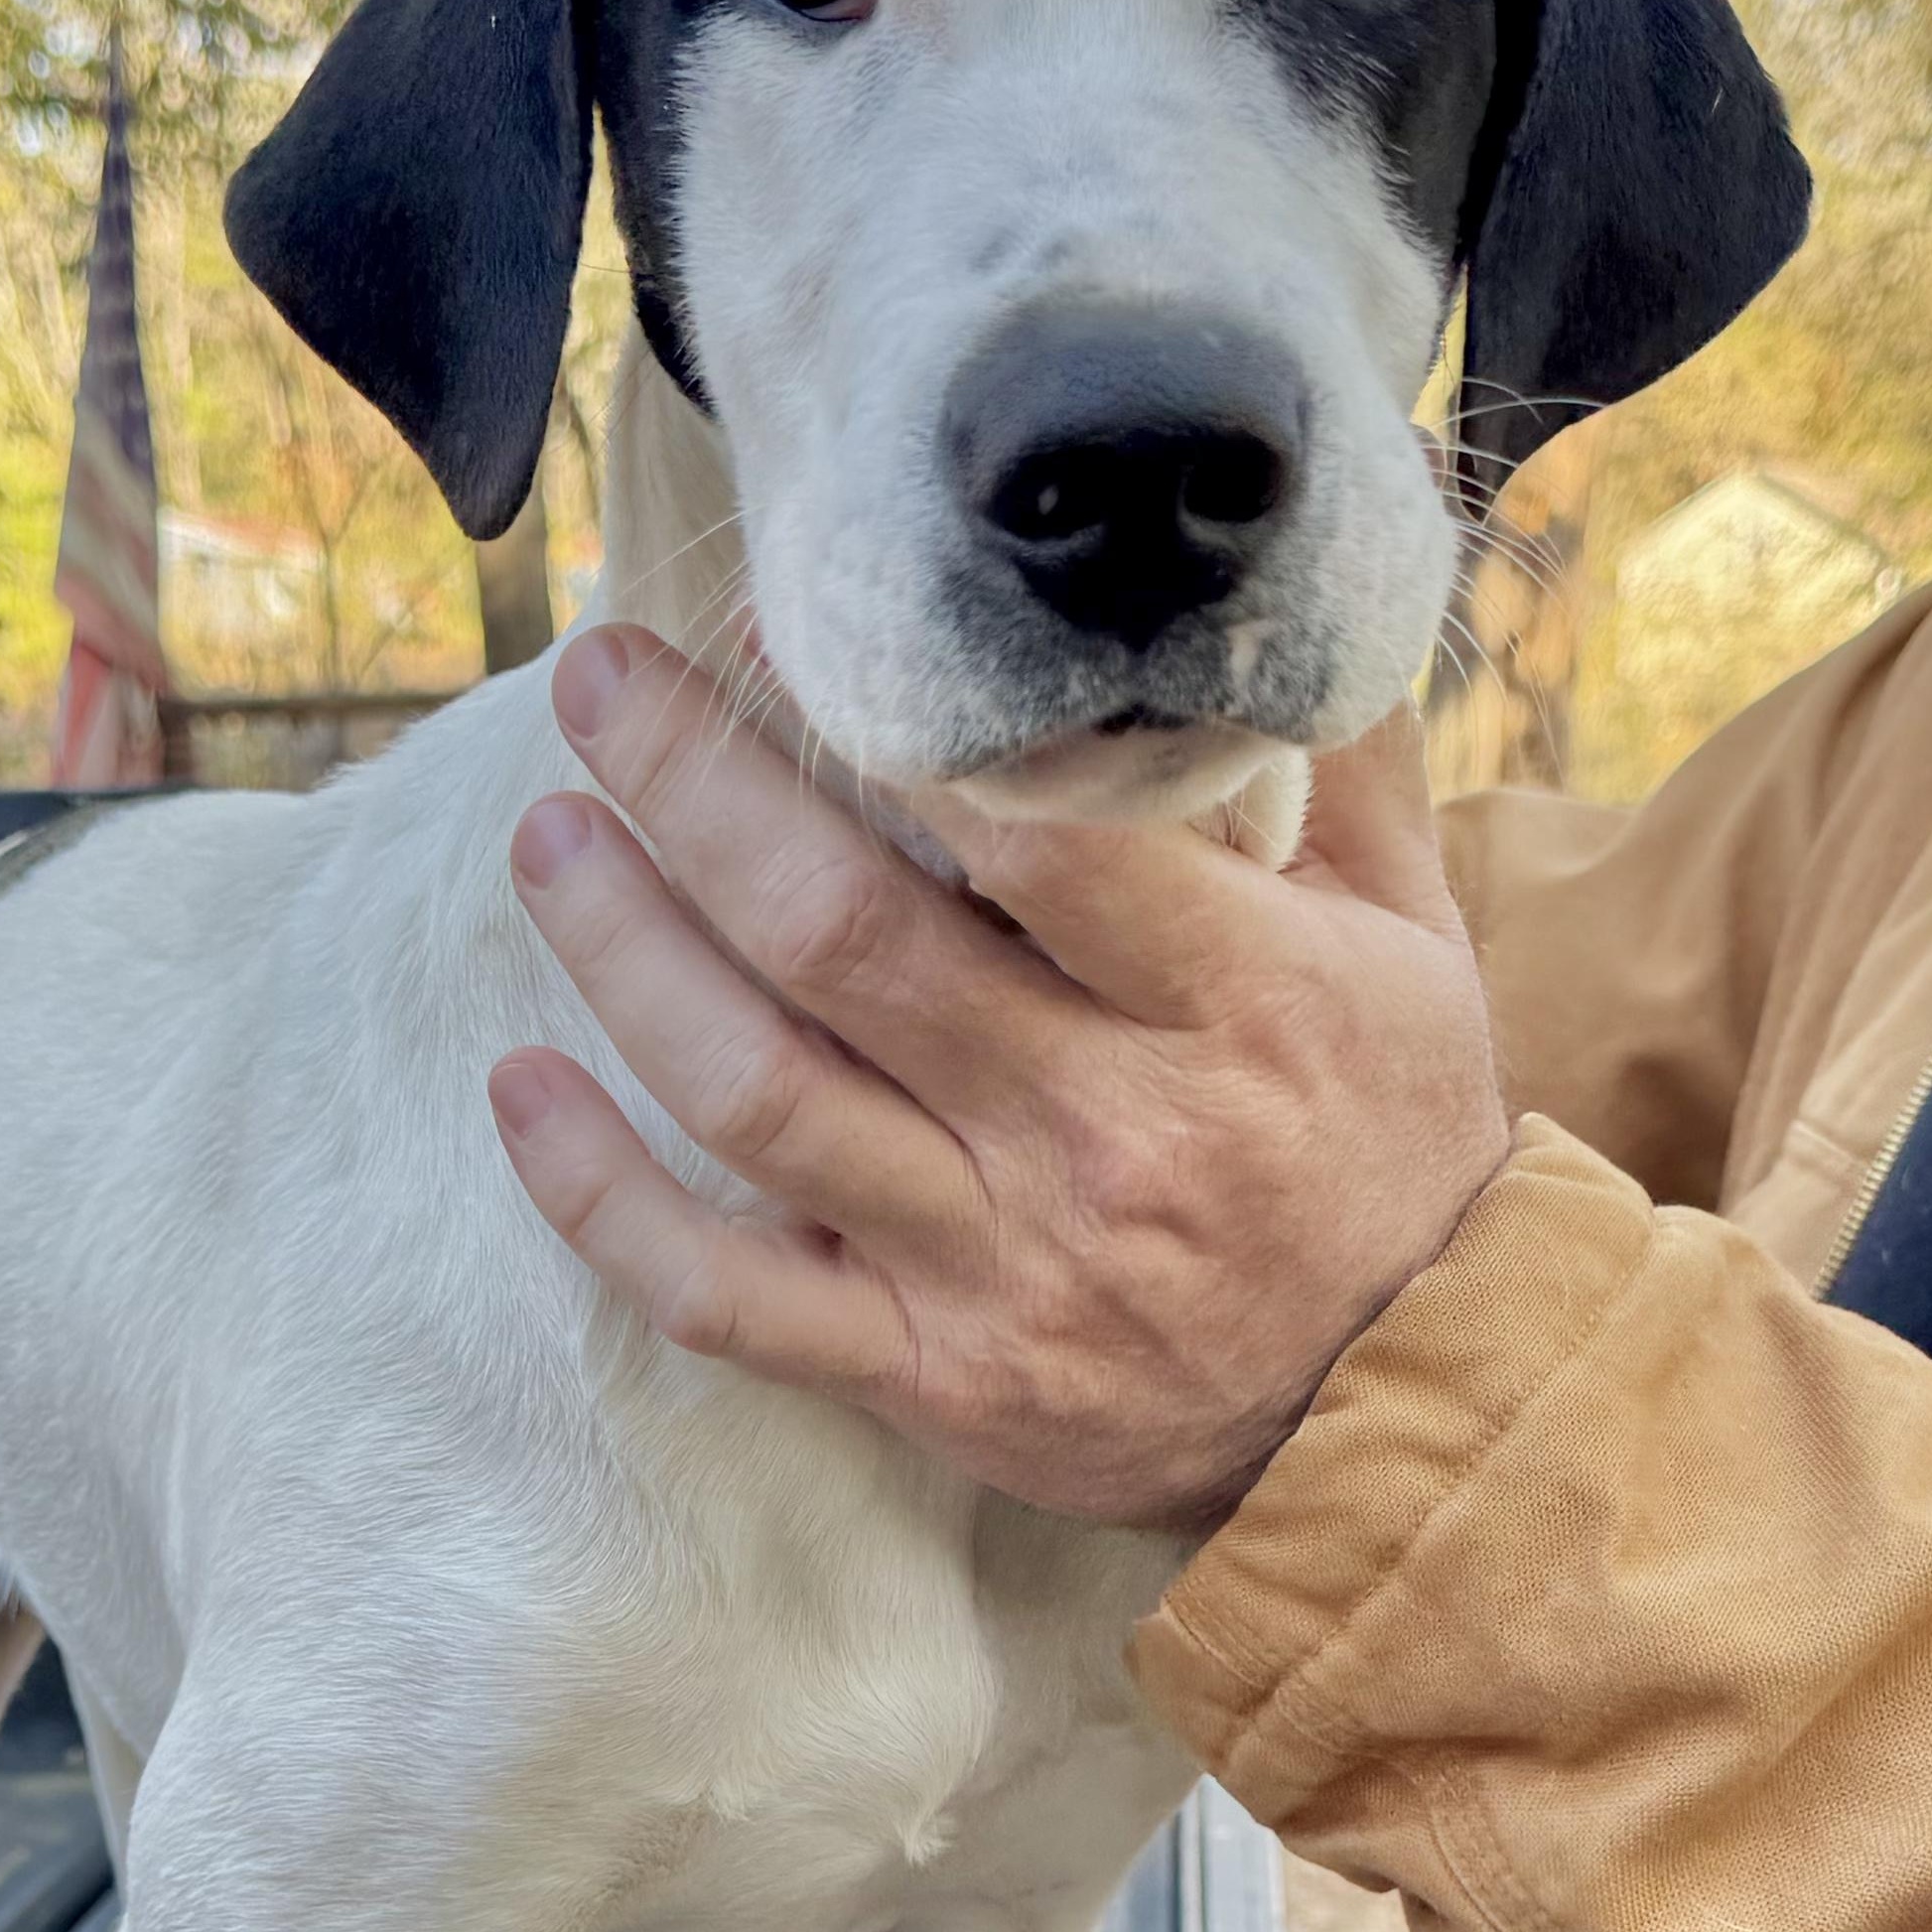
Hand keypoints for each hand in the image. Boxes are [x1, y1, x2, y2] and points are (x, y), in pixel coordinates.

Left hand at [488, 628, 1509, 1528]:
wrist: (1402, 1406)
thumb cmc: (1390, 1138)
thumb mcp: (1409, 937)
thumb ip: (1335, 749)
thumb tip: (1311, 526)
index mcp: (1231, 1003)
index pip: (1036, 837)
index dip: (891, 721)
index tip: (793, 619)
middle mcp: (1100, 1133)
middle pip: (840, 937)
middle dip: (693, 787)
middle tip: (601, 682)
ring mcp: (997, 1263)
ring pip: (756, 1094)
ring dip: (623, 953)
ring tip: (551, 837)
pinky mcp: (927, 1371)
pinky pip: (722, 1292)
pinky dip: (601, 1197)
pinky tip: (522, 1090)